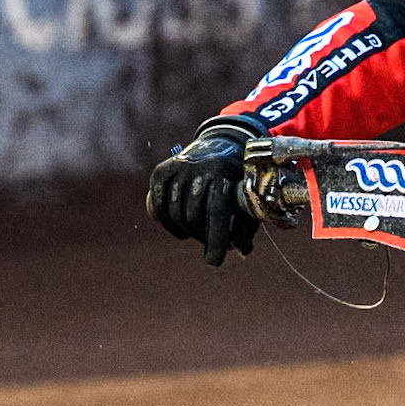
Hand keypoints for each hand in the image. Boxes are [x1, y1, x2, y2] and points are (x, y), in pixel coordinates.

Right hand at [146, 122, 258, 265]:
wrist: (220, 144)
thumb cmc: (237, 179)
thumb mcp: (246, 199)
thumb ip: (245, 226)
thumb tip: (243, 251)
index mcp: (222, 174)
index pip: (216, 212)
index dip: (215, 240)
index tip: (214, 261)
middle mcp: (197, 169)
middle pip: (194, 217)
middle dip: (203, 236)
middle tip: (210, 243)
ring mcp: (176, 169)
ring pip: (175, 214)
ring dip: (187, 231)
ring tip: (199, 233)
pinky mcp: (160, 172)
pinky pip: (158, 207)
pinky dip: (168, 224)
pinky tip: (181, 230)